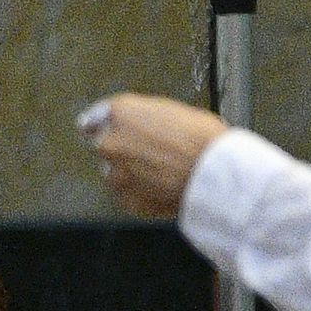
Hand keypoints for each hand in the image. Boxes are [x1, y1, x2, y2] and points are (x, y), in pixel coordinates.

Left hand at [82, 92, 228, 220]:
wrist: (215, 175)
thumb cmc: (203, 139)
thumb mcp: (172, 111)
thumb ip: (144, 117)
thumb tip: (139, 126)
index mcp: (120, 112)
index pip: (95, 118)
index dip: (105, 126)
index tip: (103, 131)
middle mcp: (110, 141)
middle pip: (105, 146)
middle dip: (122, 150)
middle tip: (152, 154)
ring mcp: (116, 173)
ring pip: (116, 173)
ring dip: (131, 173)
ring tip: (163, 173)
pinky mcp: (127, 200)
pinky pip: (130, 196)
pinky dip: (142, 194)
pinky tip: (164, 188)